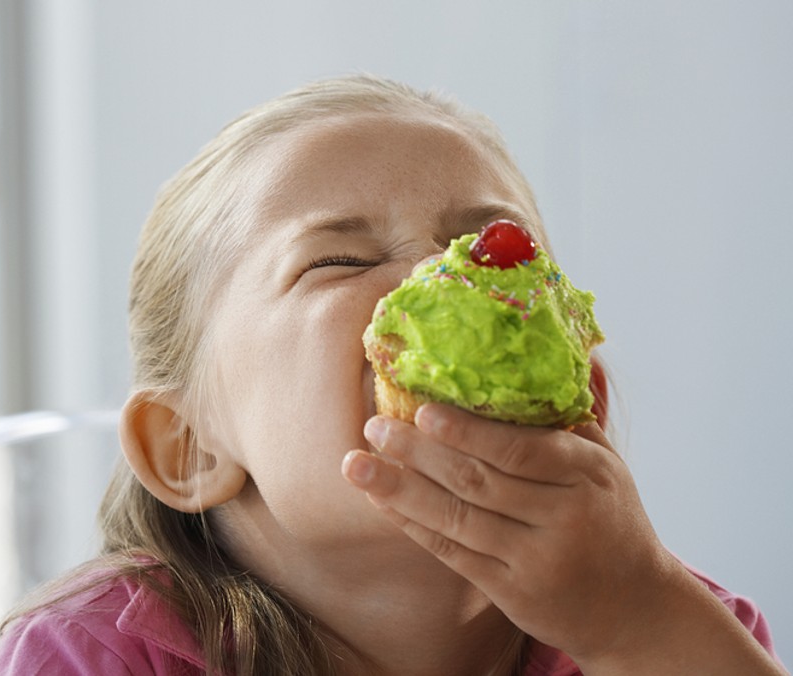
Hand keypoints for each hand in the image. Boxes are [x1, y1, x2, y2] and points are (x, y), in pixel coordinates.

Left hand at [341, 403, 675, 664]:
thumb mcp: (604, 467)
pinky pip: (453, 553)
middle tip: (374, 426)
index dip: (469, 431)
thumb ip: (562, 422)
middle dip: (418, 453)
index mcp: (588, 474)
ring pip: (457, 518)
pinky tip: (382, 501)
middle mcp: (565, 517)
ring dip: (400, 489)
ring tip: (355, 464)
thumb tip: (520, 360)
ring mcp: (538, 559)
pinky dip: (413, 525)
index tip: (423, 410)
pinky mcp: (513, 592)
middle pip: (479, 481)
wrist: (636, 608)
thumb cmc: (610, 520)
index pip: (522, 449)